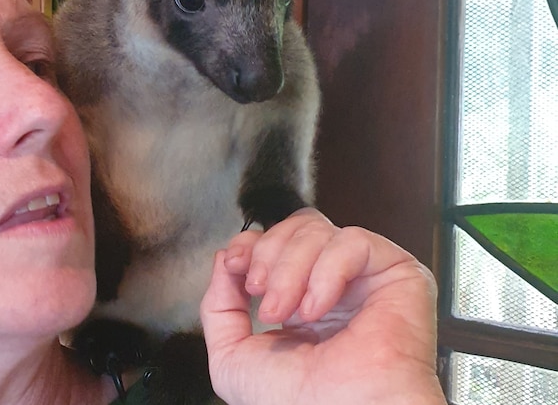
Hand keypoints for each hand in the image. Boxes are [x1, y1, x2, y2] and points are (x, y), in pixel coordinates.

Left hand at [200, 208, 445, 404]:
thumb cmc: (297, 403)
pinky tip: (318, 309)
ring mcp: (365, 279)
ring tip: (290, 311)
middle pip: (294, 227)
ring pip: (317, 230)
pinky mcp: (397, 274)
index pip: (276, 241)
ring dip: (291, 269)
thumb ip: (219, 305)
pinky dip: (326, 271)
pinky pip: (352, 241)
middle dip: (268, 256)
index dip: (251, 245)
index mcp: (301, 300)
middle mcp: (333, 285)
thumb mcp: (232, 355)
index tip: (236, 265)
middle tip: (262, 294)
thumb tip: (225, 260)